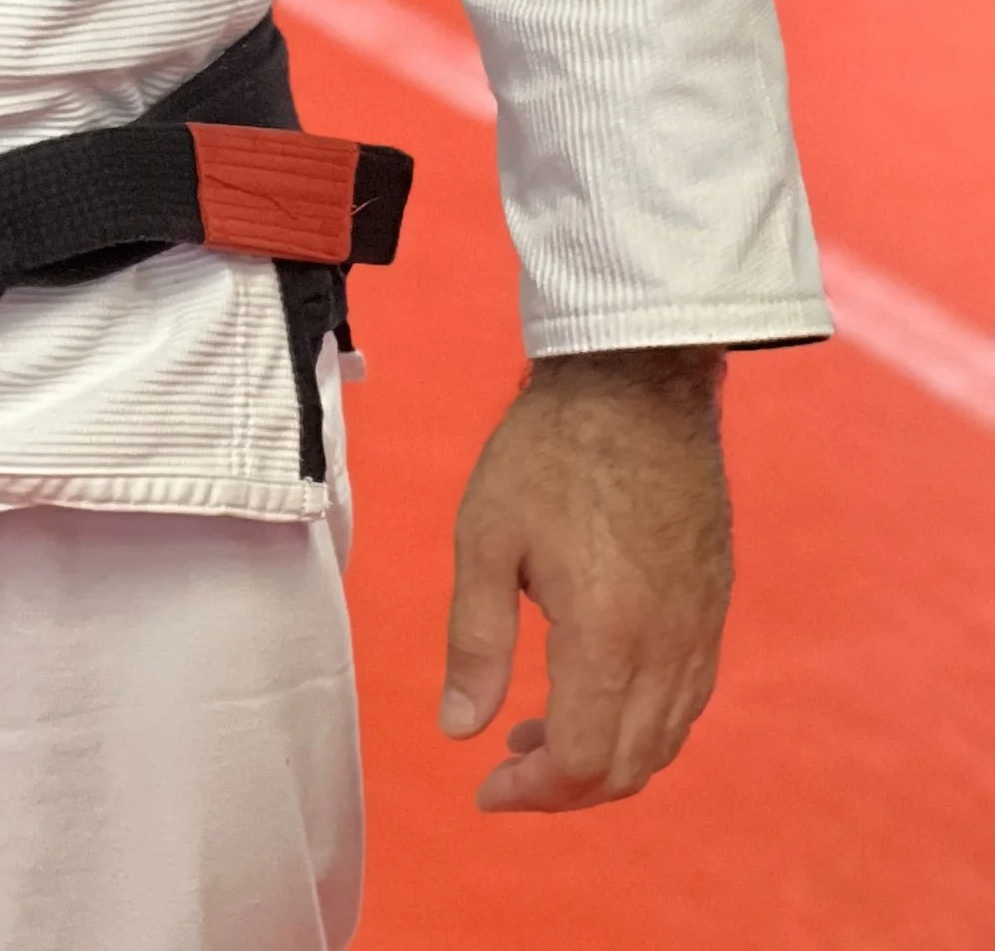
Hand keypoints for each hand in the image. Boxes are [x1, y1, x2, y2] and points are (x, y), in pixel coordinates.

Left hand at [440, 346, 731, 811]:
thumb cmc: (550, 450)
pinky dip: (644, 725)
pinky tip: (597, 695)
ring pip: (666, 740)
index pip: (583, 762)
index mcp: (609, 639)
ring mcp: (700, 629)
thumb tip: (459, 729)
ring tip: (540, 733)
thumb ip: (474, 641)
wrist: (637, 381)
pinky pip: (688, 699)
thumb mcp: (486, 537)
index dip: (532, 793)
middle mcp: (668, 649)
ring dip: (607, 760)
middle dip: (566, 788)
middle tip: (507, 767)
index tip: (485, 789)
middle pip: (630, 766)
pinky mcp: (714, 606)